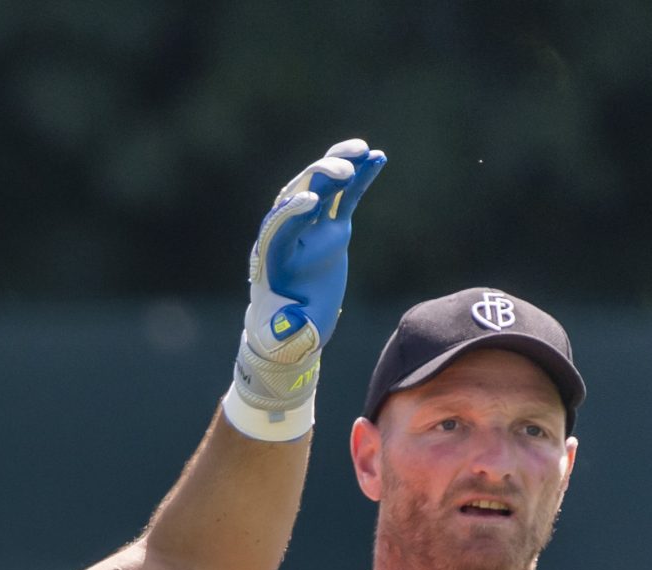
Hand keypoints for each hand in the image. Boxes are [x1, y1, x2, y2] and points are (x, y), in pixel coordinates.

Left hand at [223, 139, 385, 441]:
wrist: (294, 326)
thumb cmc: (286, 334)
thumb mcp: (286, 337)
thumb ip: (288, 332)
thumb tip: (290, 328)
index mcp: (273, 257)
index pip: (278, 227)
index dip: (292, 213)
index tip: (312, 204)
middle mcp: (289, 235)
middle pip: (299, 196)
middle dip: (318, 181)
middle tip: (343, 172)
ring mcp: (311, 229)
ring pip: (323, 188)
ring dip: (339, 165)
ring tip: (362, 149)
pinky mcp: (331, 229)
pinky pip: (346, 198)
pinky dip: (360, 178)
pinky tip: (378, 157)